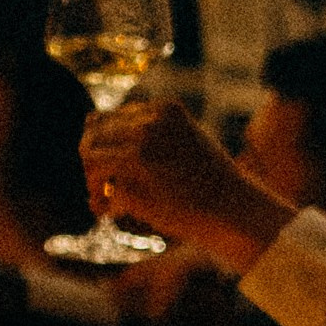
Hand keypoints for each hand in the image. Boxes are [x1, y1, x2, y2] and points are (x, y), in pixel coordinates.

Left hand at [79, 99, 291, 273]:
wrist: (236, 211)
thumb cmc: (211, 181)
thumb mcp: (185, 139)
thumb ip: (146, 130)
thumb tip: (89, 120)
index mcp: (163, 110)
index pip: (107, 118)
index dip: (103, 145)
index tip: (110, 166)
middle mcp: (148, 125)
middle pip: (92, 138)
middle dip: (91, 164)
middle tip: (100, 187)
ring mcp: (138, 152)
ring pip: (90, 161)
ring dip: (94, 184)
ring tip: (103, 202)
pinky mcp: (131, 184)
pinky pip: (103, 193)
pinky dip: (106, 206)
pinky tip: (116, 214)